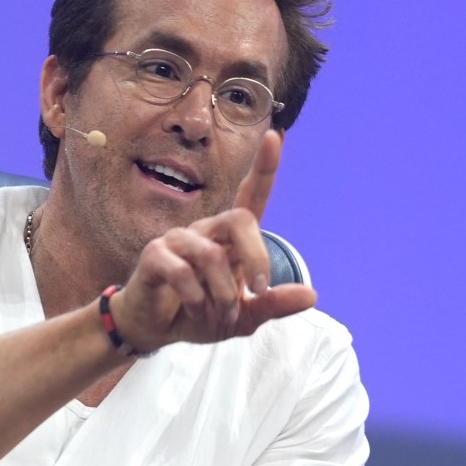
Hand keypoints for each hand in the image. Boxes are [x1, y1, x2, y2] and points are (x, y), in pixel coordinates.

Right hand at [113, 130, 317, 350]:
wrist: (156, 329)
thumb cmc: (200, 313)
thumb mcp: (244, 317)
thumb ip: (274, 305)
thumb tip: (311, 296)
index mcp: (230, 238)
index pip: (250, 195)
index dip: (264, 167)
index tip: (275, 136)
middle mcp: (206, 230)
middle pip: (240, 219)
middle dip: (257, 257)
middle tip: (259, 291)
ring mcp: (178, 240)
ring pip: (211, 255)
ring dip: (223, 295)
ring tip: (219, 317)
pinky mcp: (154, 256)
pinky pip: (182, 272)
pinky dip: (196, 300)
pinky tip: (195, 313)